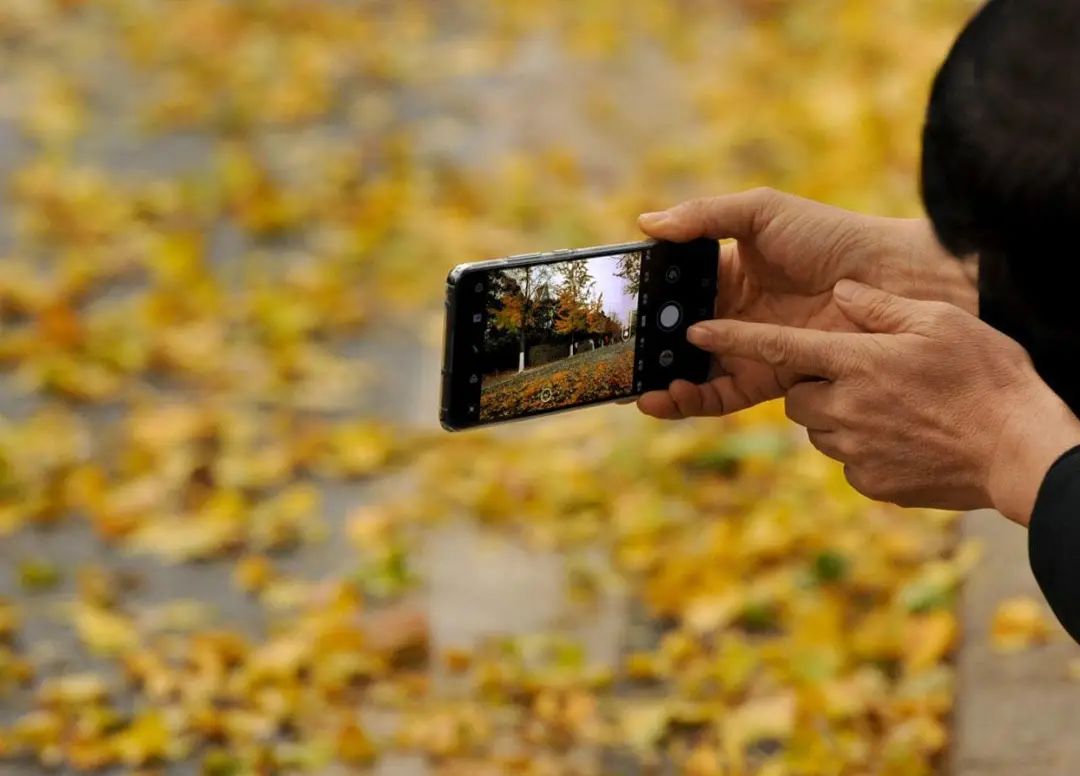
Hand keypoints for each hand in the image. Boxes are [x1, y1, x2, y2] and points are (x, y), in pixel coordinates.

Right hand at [635, 188, 976, 418]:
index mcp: (725, 274)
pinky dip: (689, 401)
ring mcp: (747, 349)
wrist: (887, 280)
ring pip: (690, 372)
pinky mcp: (767, 379)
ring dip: (660, 383)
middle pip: (674, 337)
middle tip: (611, 362)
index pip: (671, 293)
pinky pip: (719, 396)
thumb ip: (703, 217)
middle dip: (642, 352)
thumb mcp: (761, 212)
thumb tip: (644, 223)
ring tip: (636, 389)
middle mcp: (731, 316)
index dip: (642, 305)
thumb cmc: (829, 236)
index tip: (611, 315)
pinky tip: (666, 397)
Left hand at [685, 280, 1079, 524]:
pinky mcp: (869, 483)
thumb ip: (880, 307)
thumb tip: (842, 291)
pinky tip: (904, 439)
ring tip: (894, 409)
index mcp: (854, 362)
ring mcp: (854, 450)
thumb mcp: (939, 323)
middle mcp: (843, 407)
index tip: (695, 332)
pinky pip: (847, 461)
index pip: (776, 346)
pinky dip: (863, 449)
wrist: (1019, 451)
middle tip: (862, 378)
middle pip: (797, 394)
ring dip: (840, 417)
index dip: (732, 337)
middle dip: (815, 385)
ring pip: (820, 429)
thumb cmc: (987, 378)